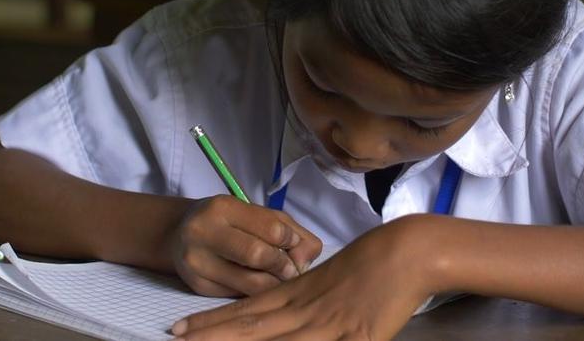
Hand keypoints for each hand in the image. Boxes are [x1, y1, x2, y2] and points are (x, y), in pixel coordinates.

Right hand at [172, 195, 322, 296]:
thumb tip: (306, 259)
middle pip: (258, 256)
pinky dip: (257, 293)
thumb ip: (289, 230)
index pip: (271, 228)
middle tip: (290, 268)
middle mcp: (205, 232)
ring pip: (251, 284)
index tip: (293, 244)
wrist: (179, 234)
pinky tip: (258, 284)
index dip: (291, 240)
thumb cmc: (228, 222)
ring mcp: (198, 262)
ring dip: (274, 284)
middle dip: (283, 266)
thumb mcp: (256, 214)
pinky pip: (239, 296)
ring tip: (278, 277)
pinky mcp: (198, 287)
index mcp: (224, 208)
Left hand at [172, 215, 432, 339]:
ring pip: (278, 340)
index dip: (214, 320)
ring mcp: (330, 325)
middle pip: (252, 325)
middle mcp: (307, 310)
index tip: (181, 328)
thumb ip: (304, 296)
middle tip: (176, 338)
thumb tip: (282, 308)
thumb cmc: (372, 261)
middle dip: (213, 334)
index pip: (248, 309)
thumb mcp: (328, 278)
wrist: (408, 251)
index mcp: (299, 293)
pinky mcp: (358, 338)